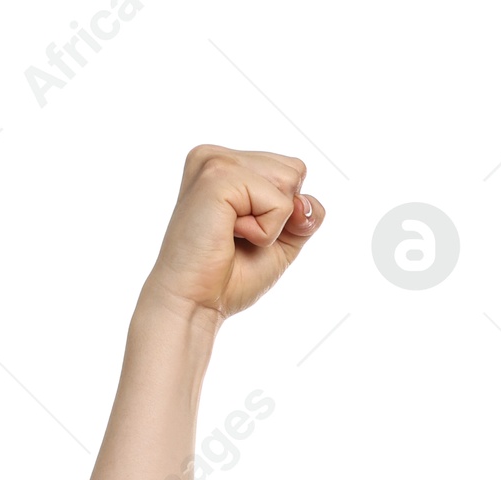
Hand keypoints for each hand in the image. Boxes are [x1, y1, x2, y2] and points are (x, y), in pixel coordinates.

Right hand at [142, 145, 324, 323]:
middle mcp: (217, 156)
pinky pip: (278, 202)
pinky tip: (230, 236)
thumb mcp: (282, 242)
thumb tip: (305, 201)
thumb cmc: (229, 277)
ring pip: (288, 181)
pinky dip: (265, 232)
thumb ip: (305, 216)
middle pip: (294, 170)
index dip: (286, 211)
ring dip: (272, 224)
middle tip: (239, 236)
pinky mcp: (217, 177)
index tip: (247, 232)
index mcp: (226, 164)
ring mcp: (214, 162)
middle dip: (281, 215)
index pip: (291, 170)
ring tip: (233, 235)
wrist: (195, 302)